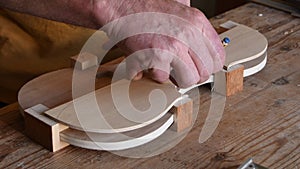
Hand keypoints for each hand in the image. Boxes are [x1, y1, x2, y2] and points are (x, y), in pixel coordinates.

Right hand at [94, 0, 224, 87]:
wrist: (122, 5)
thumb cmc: (147, 7)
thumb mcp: (180, 7)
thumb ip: (194, 25)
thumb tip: (203, 45)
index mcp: (197, 23)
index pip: (218, 57)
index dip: (207, 67)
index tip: (198, 67)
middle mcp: (187, 35)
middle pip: (204, 73)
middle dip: (191, 76)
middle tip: (180, 71)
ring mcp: (172, 47)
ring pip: (186, 81)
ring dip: (174, 79)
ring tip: (162, 67)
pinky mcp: (154, 58)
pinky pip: (161, 79)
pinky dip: (150, 74)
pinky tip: (145, 64)